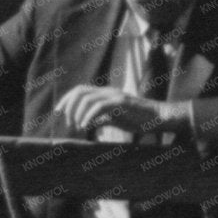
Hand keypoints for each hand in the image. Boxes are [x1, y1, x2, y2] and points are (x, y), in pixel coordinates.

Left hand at [54, 85, 172, 136]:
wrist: (158, 117)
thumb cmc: (139, 119)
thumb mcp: (116, 119)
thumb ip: (102, 119)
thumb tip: (89, 123)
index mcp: (105, 94)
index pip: (80, 90)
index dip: (66, 100)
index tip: (59, 113)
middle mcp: (108, 92)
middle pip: (80, 91)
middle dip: (68, 106)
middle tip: (69, 123)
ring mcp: (114, 96)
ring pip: (87, 98)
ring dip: (78, 113)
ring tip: (78, 126)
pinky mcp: (121, 103)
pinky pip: (99, 106)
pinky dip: (88, 116)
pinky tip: (86, 126)